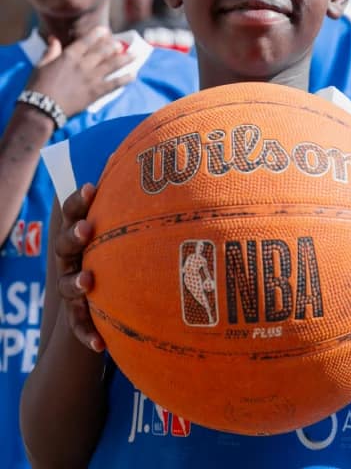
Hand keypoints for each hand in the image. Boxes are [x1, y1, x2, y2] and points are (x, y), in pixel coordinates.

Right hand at [27, 26, 134, 118]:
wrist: (42, 109)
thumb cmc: (38, 86)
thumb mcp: (41, 65)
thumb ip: (51, 51)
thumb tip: (53, 38)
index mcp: (69, 56)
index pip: (87, 41)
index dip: (98, 34)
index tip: (106, 30)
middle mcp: (83, 64)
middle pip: (103, 51)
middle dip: (113, 46)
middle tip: (121, 44)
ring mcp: (91, 78)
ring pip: (113, 65)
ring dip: (125, 59)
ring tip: (134, 55)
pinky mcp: (96, 92)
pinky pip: (114, 84)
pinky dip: (125, 79)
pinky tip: (134, 75)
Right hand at [55, 183, 105, 352]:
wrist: (97, 298)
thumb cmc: (113, 249)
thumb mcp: (117, 224)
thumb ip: (122, 197)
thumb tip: (132, 159)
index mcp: (79, 232)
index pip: (73, 212)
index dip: (80, 200)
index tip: (93, 187)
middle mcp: (70, 258)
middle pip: (64, 245)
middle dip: (74, 235)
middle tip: (88, 229)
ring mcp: (71, 286)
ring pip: (66, 284)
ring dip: (75, 281)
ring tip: (88, 281)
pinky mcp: (79, 314)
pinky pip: (79, 326)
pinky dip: (87, 334)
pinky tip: (99, 344)